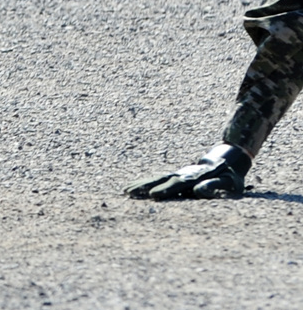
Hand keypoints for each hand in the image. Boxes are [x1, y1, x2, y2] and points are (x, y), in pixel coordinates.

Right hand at [124, 143, 251, 199]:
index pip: (177, 184)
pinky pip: (158, 179)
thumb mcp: (228, 183)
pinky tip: (136, 187)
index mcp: (195, 177)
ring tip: (125, 191)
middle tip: (129, 192)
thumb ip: (214, 187)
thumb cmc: (229, 177)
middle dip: (144, 187)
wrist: (225, 160)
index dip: (165, 190)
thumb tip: (198, 191)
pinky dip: (145, 183)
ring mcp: (177, 174)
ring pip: (156, 179)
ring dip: (141, 185)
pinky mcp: (174, 175)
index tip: (152, 195)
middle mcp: (182, 174)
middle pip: (161, 180)